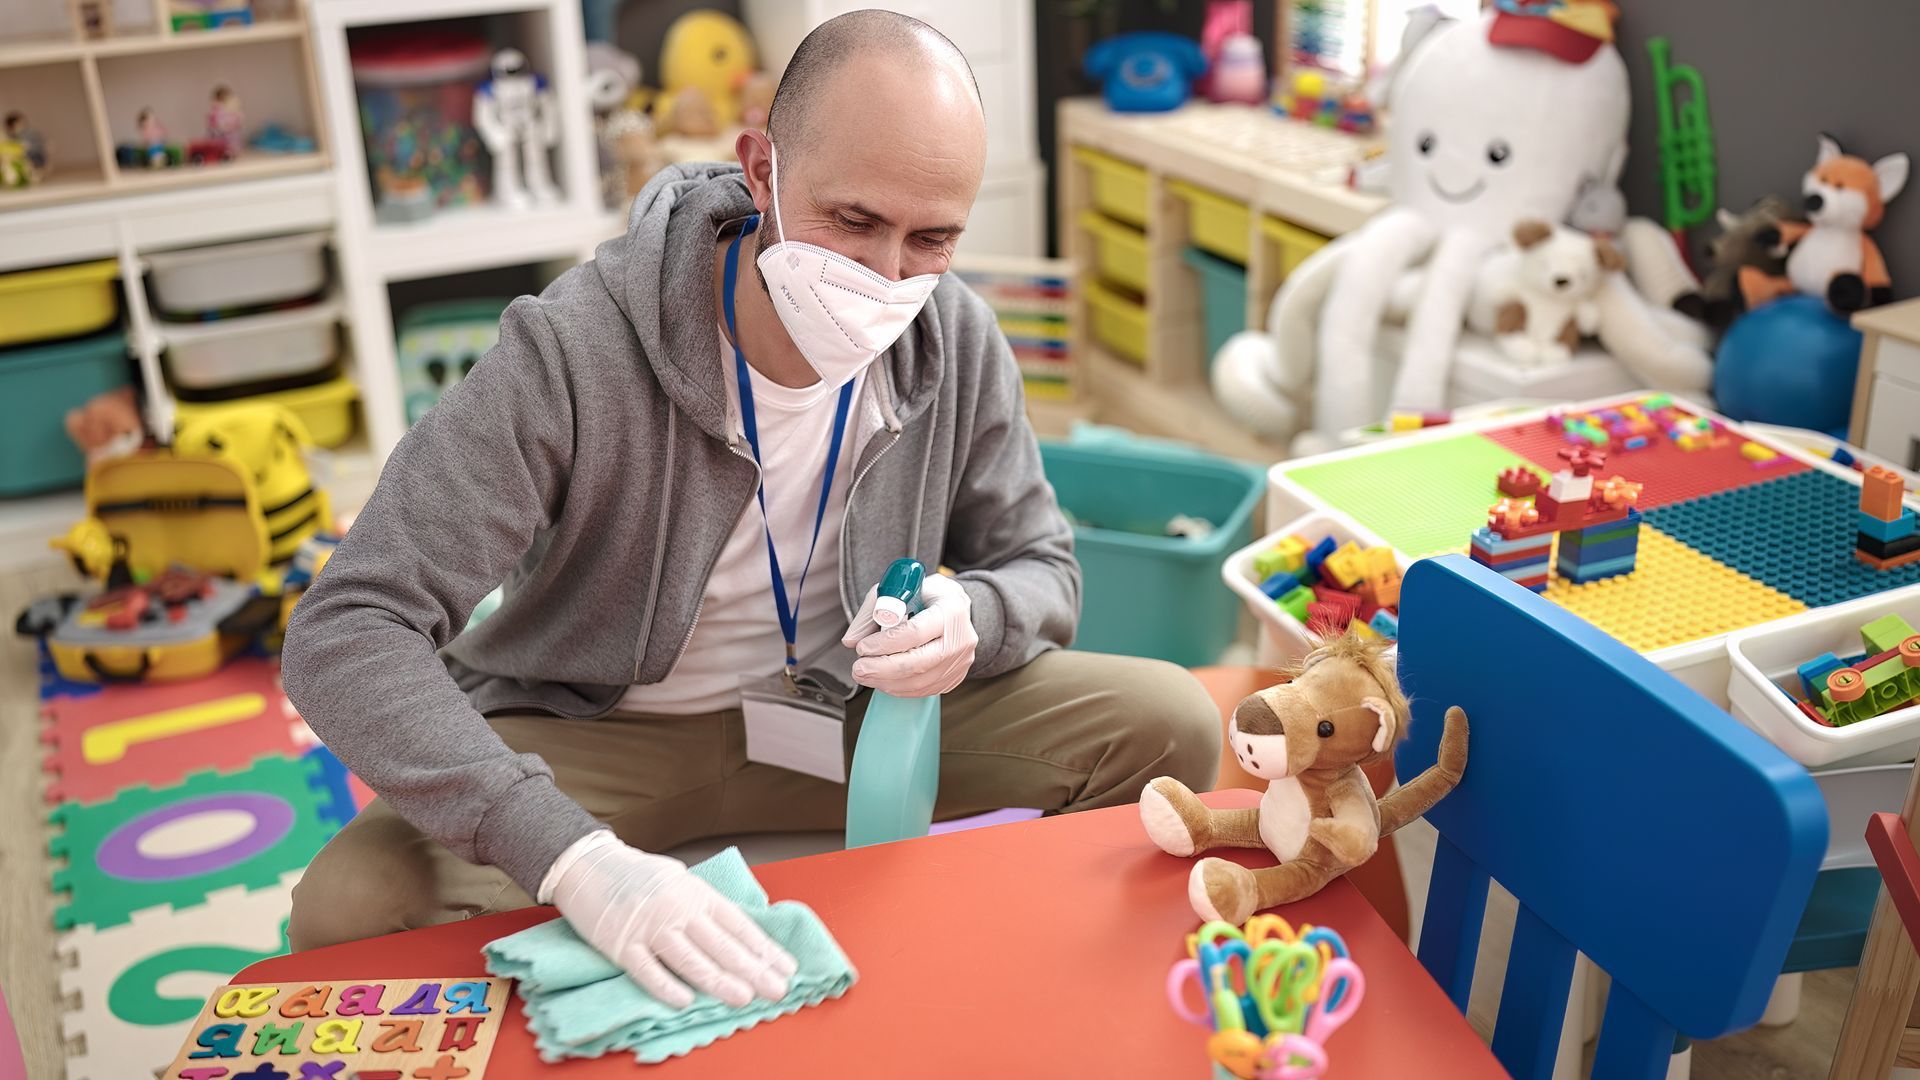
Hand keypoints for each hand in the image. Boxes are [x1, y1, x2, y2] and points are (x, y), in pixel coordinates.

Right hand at [543, 831, 795, 1008]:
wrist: (588, 864)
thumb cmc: (639, 876)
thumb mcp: (681, 882)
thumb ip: (705, 907)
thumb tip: (740, 934)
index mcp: (696, 893)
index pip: (737, 924)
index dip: (763, 947)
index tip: (786, 967)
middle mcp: (677, 909)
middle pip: (720, 943)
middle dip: (752, 968)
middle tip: (777, 989)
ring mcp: (649, 926)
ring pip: (689, 958)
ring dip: (718, 980)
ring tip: (744, 997)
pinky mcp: (621, 943)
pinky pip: (646, 969)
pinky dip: (666, 985)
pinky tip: (685, 1001)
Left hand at [842, 572, 977, 696]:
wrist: (955, 609)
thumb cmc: (927, 597)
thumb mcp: (899, 590)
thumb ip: (872, 611)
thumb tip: (851, 640)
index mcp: (951, 609)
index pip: (916, 632)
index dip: (886, 643)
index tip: (863, 647)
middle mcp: (961, 638)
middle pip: (919, 662)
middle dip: (882, 668)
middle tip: (858, 668)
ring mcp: (960, 661)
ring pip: (920, 682)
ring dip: (886, 682)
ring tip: (864, 675)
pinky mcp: (954, 677)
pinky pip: (923, 690)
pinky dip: (898, 688)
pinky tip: (882, 680)